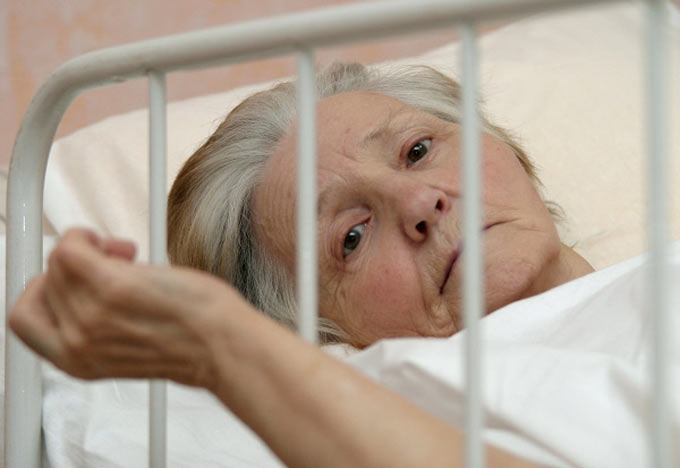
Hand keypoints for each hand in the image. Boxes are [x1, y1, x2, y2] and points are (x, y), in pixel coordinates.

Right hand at [9, 228, 250, 388]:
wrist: (222, 345)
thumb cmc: (193, 341)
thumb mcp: (128, 344)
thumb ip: (98, 323)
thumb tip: (86, 284)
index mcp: (76, 361)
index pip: (24, 320)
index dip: (42, 291)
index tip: (64, 279)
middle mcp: (75, 343)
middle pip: (46, 280)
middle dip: (74, 263)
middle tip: (111, 263)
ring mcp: (90, 315)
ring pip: (60, 260)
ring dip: (90, 247)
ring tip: (127, 258)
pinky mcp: (111, 287)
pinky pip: (71, 245)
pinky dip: (86, 235)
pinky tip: (124, 248)